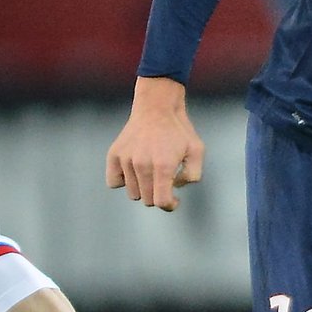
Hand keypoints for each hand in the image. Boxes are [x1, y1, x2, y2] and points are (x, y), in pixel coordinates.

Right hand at [106, 76, 204, 211]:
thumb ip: (192, 175)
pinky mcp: (114, 155)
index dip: (170, 205)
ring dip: (143, 187)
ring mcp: (125, 160)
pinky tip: (133, 170)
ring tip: (150, 170)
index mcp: (163, 166)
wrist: (157, 106)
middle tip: (164, 180)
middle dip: (158, 195)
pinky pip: (113, 182)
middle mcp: (142, 165)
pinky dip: (123, 181)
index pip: (161, 202)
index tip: (175, 199)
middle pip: (147, 200)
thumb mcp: (197, 150)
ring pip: (133, 193)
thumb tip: (174, 187)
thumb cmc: (179, 130)